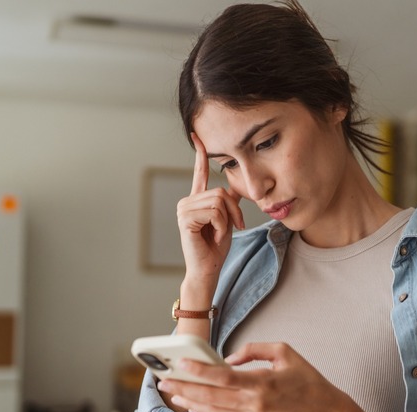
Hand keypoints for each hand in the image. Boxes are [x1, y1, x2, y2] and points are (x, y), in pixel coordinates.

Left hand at [157, 343, 382, 411]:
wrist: (325, 410)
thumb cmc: (307, 378)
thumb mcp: (285, 351)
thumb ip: (254, 349)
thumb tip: (229, 358)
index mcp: (263, 382)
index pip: (224, 377)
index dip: (200, 371)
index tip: (182, 363)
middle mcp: (256, 403)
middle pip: (213, 397)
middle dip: (186, 388)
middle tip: (166, 380)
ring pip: (215, 410)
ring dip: (191, 401)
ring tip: (173, 392)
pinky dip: (207, 411)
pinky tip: (193, 404)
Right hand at [177, 133, 244, 286]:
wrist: (208, 269)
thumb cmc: (216, 247)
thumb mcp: (227, 220)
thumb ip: (227, 202)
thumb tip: (232, 189)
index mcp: (197, 200)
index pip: (200, 173)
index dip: (200, 155)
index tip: (198, 137)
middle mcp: (187, 201)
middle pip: (220, 192)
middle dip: (233, 211)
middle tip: (232, 227)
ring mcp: (183, 209)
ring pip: (219, 201)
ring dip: (226, 220)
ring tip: (218, 233)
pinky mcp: (185, 219)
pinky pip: (214, 212)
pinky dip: (220, 226)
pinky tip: (212, 236)